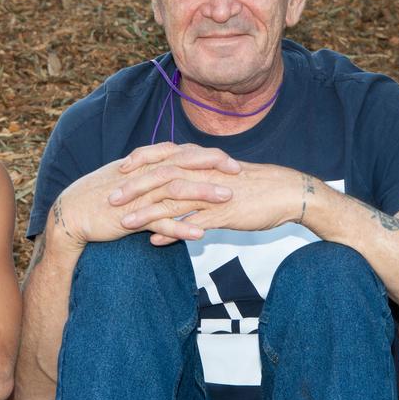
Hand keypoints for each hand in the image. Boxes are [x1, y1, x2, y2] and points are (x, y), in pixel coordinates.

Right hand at [47, 143, 241, 248]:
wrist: (72, 213)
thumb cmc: (100, 195)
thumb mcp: (129, 177)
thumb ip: (151, 170)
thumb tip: (172, 167)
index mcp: (145, 164)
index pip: (182, 154)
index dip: (207, 156)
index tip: (231, 161)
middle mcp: (145, 175)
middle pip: (183, 165)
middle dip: (213, 167)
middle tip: (239, 172)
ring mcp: (139, 196)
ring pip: (175, 190)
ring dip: (203, 193)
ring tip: (227, 198)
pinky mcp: (132, 218)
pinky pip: (160, 222)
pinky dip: (180, 227)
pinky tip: (200, 234)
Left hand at [113, 159, 311, 245]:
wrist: (288, 192)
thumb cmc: (255, 185)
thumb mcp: (223, 178)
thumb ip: (199, 182)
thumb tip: (180, 188)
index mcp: (202, 162)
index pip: (164, 157)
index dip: (140, 162)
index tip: (118, 171)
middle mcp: (203, 174)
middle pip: (161, 177)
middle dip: (133, 188)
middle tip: (110, 198)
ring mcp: (213, 193)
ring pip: (173, 200)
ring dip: (146, 211)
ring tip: (125, 222)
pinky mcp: (224, 212)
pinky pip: (193, 223)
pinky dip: (172, 232)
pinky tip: (154, 241)